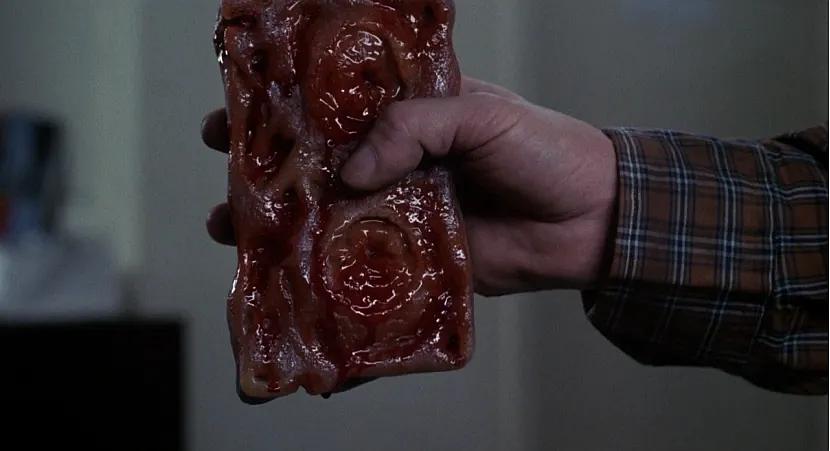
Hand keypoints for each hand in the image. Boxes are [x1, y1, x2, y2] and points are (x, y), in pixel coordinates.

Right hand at [202, 77, 616, 295]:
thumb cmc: (544, 150)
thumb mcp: (480, 114)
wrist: (591, 219)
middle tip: (229, 171)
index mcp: (413, 115)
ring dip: (287, 222)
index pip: (339, 104)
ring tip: (236, 227)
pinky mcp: (418, 258)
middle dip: (273, 168)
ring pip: (335, 215)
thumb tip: (351, 171)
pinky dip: (330, 271)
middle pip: (325, 163)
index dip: (290, 105)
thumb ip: (414, 128)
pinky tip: (290, 274)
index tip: (242, 107)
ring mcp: (405, 211)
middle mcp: (402, 162)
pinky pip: (367, 265)